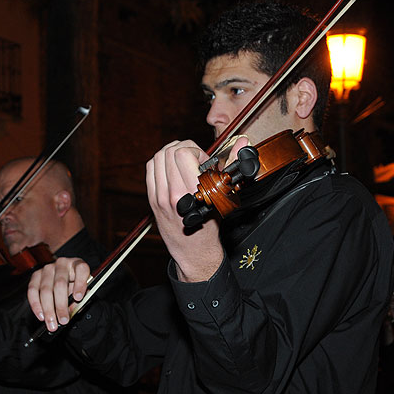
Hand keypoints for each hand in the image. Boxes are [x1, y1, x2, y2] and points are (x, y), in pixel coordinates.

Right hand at [27, 258, 90, 332]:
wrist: (64, 276)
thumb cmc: (74, 284)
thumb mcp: (81, 290)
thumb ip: (80, 299)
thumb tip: (71, 311)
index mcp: (77, 264)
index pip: (81, 270)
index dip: (80, 284)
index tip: (78, 298)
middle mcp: (62, 263)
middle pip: (60, 284)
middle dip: (61, 305)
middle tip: (63, 320)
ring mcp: (48, 268)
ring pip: (45, 290)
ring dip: (48, 309)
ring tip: (51, 323)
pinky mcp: (36, 275)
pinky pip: (33, 291)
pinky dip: (36, 305)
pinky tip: (41, 315)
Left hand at [145, 138, 247, 281]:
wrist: (194, 252)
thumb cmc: (211, 227)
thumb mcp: (225, 197)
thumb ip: (231, 165)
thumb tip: (242, 142)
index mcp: (191, 193)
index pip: (182, 154)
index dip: (195, 150)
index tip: (203, 160)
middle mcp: (172, 194)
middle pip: (168, 152)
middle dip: (183, 149)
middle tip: (194, 159)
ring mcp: (158, 197)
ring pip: (157, 158)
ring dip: (171, 153)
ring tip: (183, 160)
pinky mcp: (152, 200)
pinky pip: (151, 170)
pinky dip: (160, 163)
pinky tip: (171, 167)